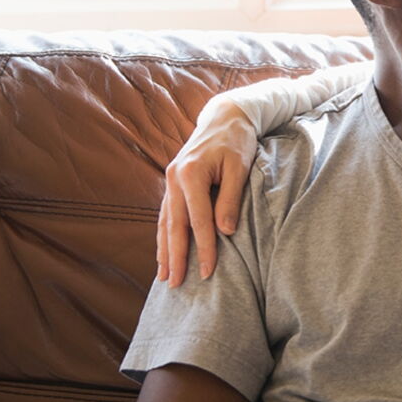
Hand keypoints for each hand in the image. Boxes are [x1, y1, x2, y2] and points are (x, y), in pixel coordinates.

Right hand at [157, 97, 259, 286]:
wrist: (224, 116)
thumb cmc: (236, 142)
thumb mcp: (239, 168)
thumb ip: (230, 199)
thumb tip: (225, 232)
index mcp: (191, 175)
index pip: (199, 221)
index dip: (204, 248)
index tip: (208, 272)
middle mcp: (174, 178)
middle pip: (174, 226)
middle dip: (175, 257)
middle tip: (175, 284)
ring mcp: (170, 180)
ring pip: (165, 222)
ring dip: (164, 250)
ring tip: (163, 276)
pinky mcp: (172, 181)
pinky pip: (165, 213)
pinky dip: (164, 234)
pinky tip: (164, 251)